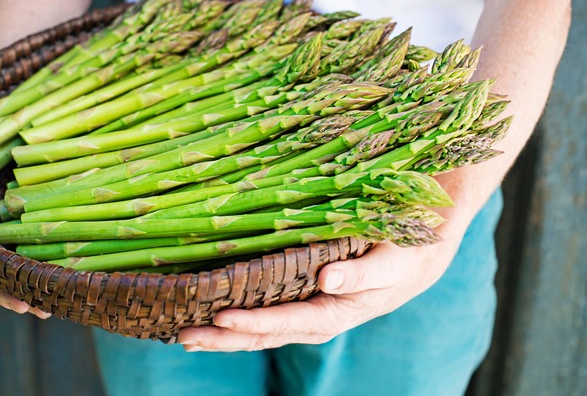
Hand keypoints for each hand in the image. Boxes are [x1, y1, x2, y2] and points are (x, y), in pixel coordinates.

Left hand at [177, 235, 462, 351]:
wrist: (412, 259)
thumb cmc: (401, 257)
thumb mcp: (389, 262)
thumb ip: (362, 274)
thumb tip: (328, 281)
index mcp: (334, 313)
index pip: (287, 323)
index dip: (254, 323)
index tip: (222, 319)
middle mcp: (314, 320)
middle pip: (263, 336)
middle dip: (224, 339)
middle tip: (185, 333)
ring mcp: (304, 314)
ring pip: (258, 332)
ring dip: (222, 336)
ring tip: (185, 333)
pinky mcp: (298, 303)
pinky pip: (263, 318)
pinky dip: (235, 322)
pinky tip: (209, 317)